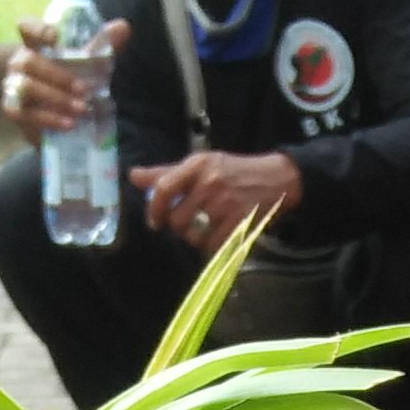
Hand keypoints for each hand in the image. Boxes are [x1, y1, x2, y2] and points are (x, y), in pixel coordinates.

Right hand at [1, 17, 128, 143]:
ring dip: (56, 99)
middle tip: (84, 91)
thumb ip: (104, 46)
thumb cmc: (73, 84)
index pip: (26, 27)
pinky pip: (26, 113)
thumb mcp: (90, 65)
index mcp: (35, 45)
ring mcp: (13, 86)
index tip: (56, 38)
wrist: (62, 119)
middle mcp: (20, 62)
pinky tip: (69, 124)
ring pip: (26, 87)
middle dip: (57, 76)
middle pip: (28, 61)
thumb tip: (124, 27)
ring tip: (80, 109)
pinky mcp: (13, 110)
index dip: (37, 30)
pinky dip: (49, 119)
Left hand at [133, 148, 303, 246]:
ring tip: (203, 229)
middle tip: (187, 223)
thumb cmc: (233, 171)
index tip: (155, 220)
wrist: (276, 178)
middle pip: (177, 218)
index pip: (164, 188)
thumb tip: (133, 176)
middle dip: (178, 226)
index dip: (154, 209)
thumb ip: (166, 173)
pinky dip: (211, 246)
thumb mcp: (201, 164)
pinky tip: (217, 235)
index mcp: (198, 165)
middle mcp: (210, 183)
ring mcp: (226, 204)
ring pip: (193, 235)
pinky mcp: (239, 222)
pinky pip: (213, 245)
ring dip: (194, 238)